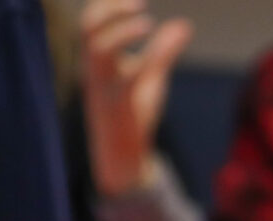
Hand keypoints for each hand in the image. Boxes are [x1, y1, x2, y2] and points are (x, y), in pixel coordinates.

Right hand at [80, 0, 192, 195]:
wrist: (120, 154)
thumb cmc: (131, 111)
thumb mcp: (150, 76)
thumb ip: (164, 50)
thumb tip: (184, 25)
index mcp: (96, 59)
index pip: (92, 21)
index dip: (107, 3)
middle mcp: (94, 69)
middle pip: (88, 28)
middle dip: (110, 9)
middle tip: (139, 3)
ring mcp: (104, 87)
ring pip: (98, 51)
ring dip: (121, 31)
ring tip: (145, 19)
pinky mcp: (118, 106)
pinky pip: (125, 80)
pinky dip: (143, 61)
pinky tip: (158, 51)